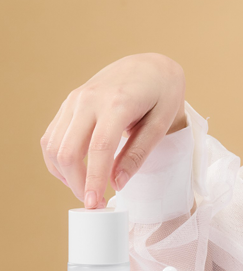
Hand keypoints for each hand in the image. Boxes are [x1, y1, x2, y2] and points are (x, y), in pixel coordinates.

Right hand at [41, 53, 185, 207]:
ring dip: (64, 174)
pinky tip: (76, 172)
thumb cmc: (162, 94)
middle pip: (68, 150)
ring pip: (53, 145)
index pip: (99, 149)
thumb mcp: (161, 124)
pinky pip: (53, 136)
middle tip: (94, 203)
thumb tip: (118, 183)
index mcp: (117, 104)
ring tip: (87, 188)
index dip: (94, 180)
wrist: (151, 66)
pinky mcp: (69, 103)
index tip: (95, 205)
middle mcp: (89, 100)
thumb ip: (138, 153)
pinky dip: (58, 159)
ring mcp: (75, 100)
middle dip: (77, 183)